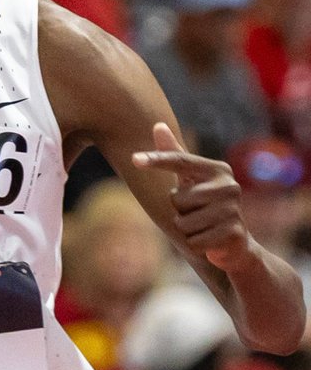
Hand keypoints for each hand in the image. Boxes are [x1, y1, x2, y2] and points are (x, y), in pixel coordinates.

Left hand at [132, 122, 251, 270]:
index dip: (157, 160)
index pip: (180, 160)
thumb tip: (158, 124)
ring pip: (183, 222)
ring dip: (187, 229)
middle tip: (197, 213)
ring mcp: (233, 210)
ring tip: (204, 227)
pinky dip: (195, 244)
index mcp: (217, 169)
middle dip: (179, 211)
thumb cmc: (205, 206)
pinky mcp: (234, 233)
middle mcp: (229, 185)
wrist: (235, 244)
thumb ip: (175, 153)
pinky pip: (193, 241)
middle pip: (176, 198)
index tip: (134, 159)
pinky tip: (209, 241)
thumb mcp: (190, 179)